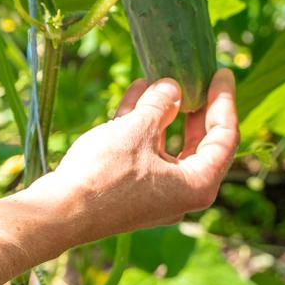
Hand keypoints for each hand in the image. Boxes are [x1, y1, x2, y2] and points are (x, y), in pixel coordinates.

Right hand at [24, 70, 237, 247]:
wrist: (60, 212)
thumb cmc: (105, 174)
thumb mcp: (137, 131)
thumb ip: (160, 105)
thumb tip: (172, 87)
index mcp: (197, 185)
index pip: (224, 138)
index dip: (224, 101)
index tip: (222, 73)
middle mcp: (182, 193)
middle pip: (199, 143)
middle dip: (193, 107)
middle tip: (196, 76)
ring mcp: (155, 194)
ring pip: (167, 146)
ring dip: (162, 112)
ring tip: (158, 78)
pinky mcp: (131, 191)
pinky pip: (146, 153)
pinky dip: (142, 127)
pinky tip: (135, 96)